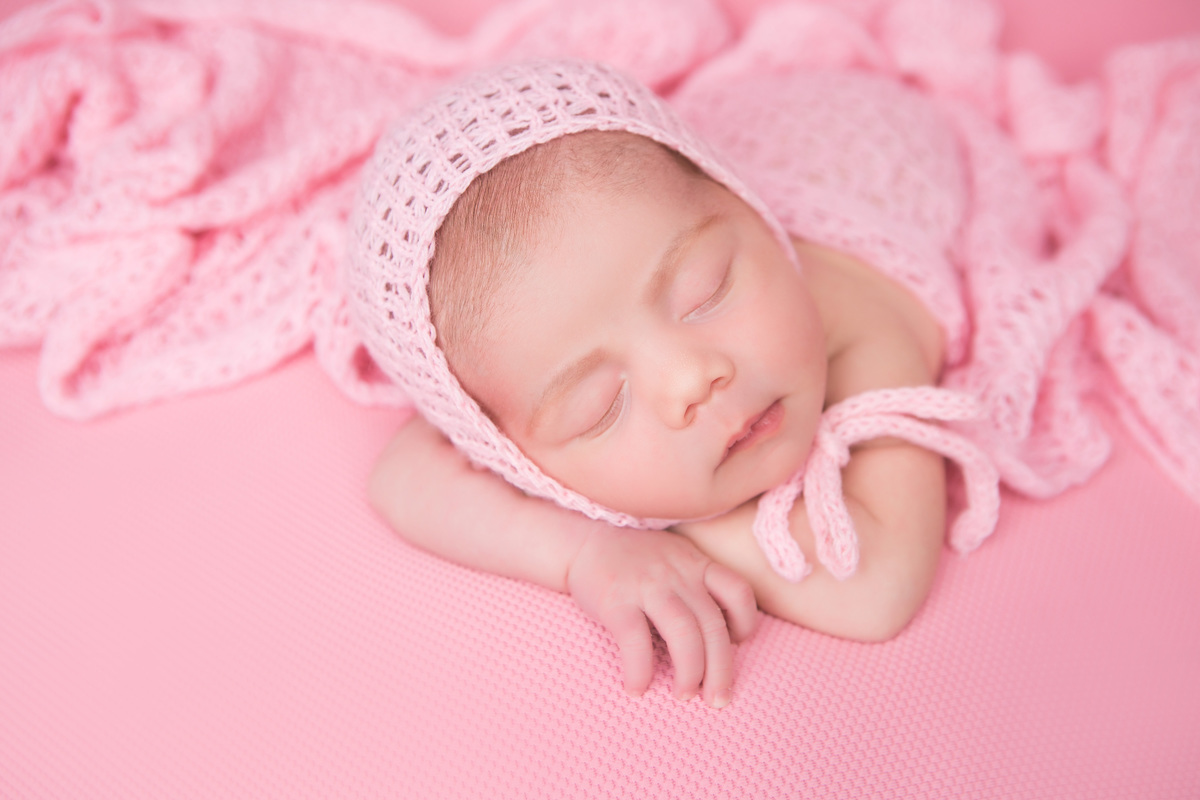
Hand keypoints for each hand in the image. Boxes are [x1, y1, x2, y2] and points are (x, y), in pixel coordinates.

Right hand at [565, 526, 758, 707]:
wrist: (583, 540)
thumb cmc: (634, 559)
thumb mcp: (675, 559)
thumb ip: (697, 585)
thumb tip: (720, 635)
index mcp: (695, 563)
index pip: (738, 591)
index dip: (746, 623)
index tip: (736, 644)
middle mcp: (677, 572)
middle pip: (713, 625)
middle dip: (720, 670)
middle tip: (717, 699)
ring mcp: (646, 585)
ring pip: (684, 634)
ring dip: (690, 672)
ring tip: (684, 695)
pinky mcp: (615, 600)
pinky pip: (636, 642)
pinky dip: (641, 671)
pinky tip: (637, 688)